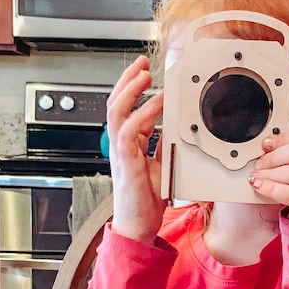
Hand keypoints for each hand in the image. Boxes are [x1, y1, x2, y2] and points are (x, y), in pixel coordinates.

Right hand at [107, 55, 165, 243]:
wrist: (139, 225)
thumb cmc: (146, 200)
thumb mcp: (160, 165)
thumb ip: (162, 145)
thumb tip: (172, 128)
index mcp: (127, 144)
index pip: (125, 108)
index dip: (132, 87)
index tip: (145, 71)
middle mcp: (120, 145)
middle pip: (116, 102)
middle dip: (128, 79)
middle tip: (142, 63)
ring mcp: (121, 152)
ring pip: (117, 112)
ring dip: (131, 90)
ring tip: (145, 76)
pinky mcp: (126, 162)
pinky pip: (128, 132)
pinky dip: (141, 115)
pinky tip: (154, 106)